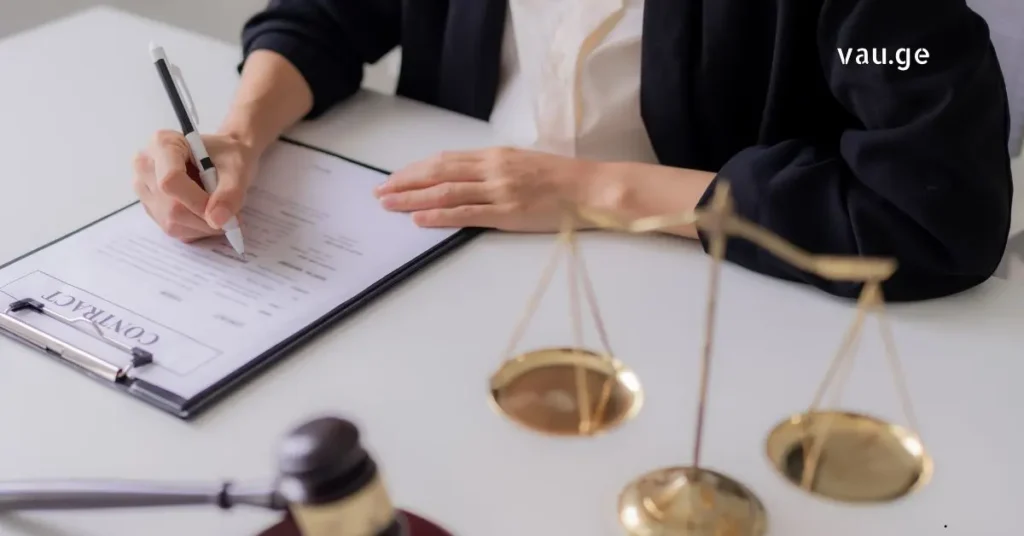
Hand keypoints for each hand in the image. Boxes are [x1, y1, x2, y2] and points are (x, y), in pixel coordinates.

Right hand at [132, 130, 257, 241]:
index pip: (170, 181)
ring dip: (202, 226)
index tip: (223, 212)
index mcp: (162, 144)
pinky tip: (206, 215)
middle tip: (230, 217)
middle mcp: (145, 165)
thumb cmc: (228, 156)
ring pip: (171, 222)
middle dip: (205, 218)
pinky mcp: (150, 207)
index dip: (198, 202)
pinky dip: (196, 229)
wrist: (224, 157)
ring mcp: (144, 189)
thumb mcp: (237, 168)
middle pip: (170, 207)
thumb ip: (230, 193)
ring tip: (219, 212)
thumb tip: (217, 221)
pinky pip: (172, 229)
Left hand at [374, 147, 605, 231]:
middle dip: (405, 182)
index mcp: (496, 156)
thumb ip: (495, 169)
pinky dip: (439, 216)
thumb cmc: (561, 179)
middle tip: (380, 191)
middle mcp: (492, 169)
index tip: (395, 177)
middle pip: (438, 173)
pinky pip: (465, 214)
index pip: (446, 160)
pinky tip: (419, 219)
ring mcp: (498, 191)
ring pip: (445, 192)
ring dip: (413, 199)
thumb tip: (466, 177)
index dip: (416, 169)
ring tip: (389, 205)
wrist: (590, 189)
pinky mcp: (507, 213)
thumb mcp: (523, 164)